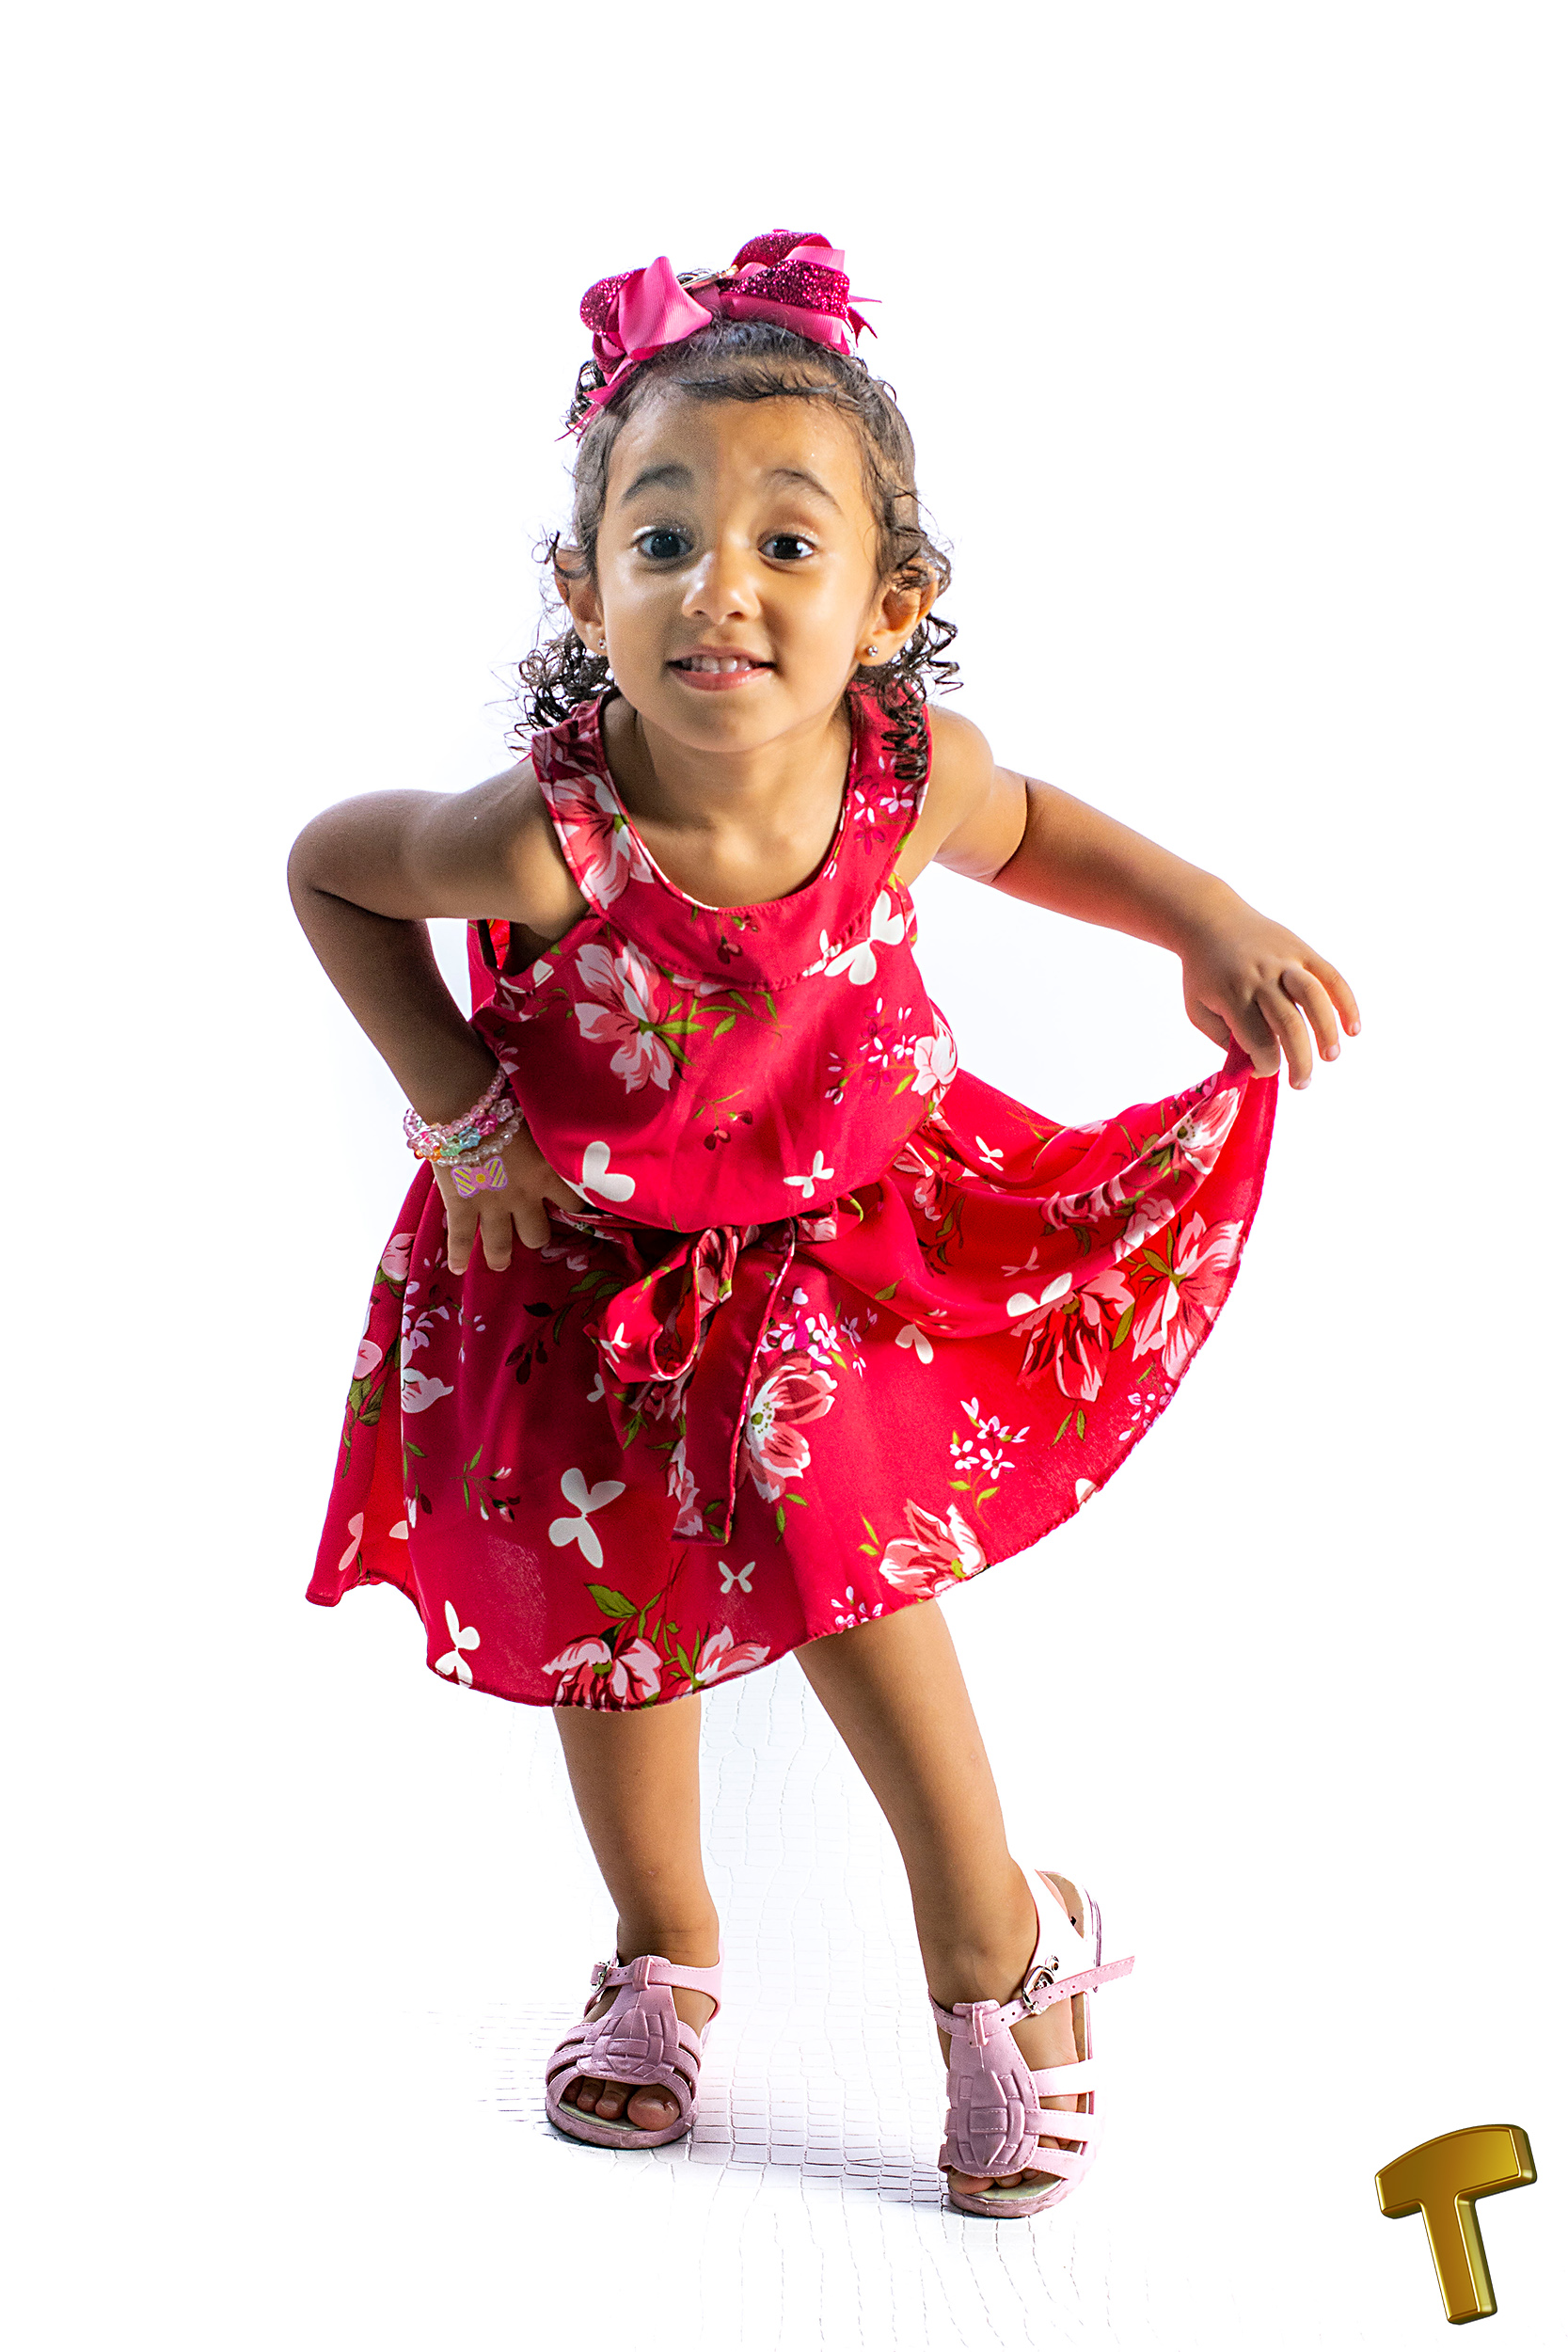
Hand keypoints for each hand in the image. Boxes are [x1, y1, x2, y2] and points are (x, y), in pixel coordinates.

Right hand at [434, 1119, 586, 1271]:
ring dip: (500, 1256)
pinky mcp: (461, 1206)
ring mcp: (491, 1206)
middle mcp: (524, 1198)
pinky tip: (459, 1268)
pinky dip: (459, 1255)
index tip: (572, 1206)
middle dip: (534, 1235)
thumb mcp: (541, 1121)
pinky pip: (461, 1239)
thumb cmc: (507, 1101)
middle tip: (529, 1233)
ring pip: (501, 1245)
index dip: (573, 1205)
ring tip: (499, 1263)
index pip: (574, 1203)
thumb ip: (551, 1137)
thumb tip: (567, 1128)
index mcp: (548, 1175)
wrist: (467, 1105)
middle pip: (537, 1234)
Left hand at [1180, 895, 1360, 1087]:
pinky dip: (1346, 1002)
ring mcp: (1284, 962)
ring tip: (1331, 1057)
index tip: (1265, 1070)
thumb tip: (1254, 1063)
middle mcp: (1260, 978)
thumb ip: (1222, 1038)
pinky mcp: (1302, 950)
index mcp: (1232, 996)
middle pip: (1288, 1024)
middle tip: (1302, 1083)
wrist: (1211, 920)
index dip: (1266, 1064)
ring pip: (1313, 998)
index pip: (1257, 1040)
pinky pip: (1330, 976)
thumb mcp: (1197, 1008)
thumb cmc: (1204, 972)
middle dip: (1299, 1060)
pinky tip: (1353, 1028)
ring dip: (1326, 1031)